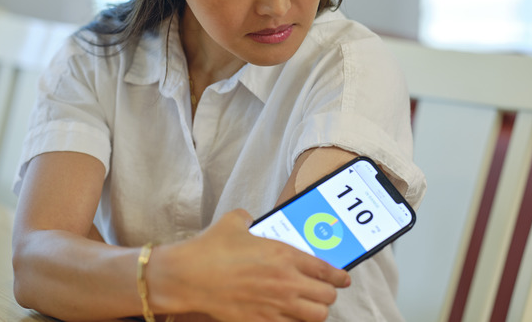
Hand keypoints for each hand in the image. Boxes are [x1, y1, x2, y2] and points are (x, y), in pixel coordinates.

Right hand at [149, 209, 350, 321]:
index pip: (326, 270)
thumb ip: (249, 219)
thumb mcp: (234, 222)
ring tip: (309, 308)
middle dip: (328, 295)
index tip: (343, 280)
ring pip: (315, 317)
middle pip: (326, 298)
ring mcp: (275, 306)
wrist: (188, 276)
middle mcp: (286, 282)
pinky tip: (289, 318)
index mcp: (284, 255)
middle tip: (323, 292)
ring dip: (315, 312)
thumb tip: (250, 220)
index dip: (339, 277)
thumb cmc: (210, 248)